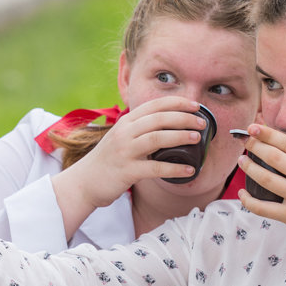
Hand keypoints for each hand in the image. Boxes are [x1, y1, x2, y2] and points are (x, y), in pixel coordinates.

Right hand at [52, 96, 208, 209]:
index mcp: (126, 122)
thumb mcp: (121, 138)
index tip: (196, 105)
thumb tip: (168, 126)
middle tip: (202, 122)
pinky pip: (155, 168)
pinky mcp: (127, 171)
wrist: (83, 182)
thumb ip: (140, 130)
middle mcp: (125, 133)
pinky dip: (175, 168)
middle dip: (184, 118)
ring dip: (180, 136)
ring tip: (197, 139)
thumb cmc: (107, 161)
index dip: (177, 103)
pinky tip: (189, 169)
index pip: (154, 105)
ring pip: (157, 138)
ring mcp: (125, 151)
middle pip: (158, 118)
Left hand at [237, 124, 285, 272]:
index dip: (268, 133)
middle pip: (274, 156)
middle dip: (255, 146)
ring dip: (249, 167)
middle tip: (244, 141)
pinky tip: (243, 194)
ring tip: (242, 161)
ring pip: (265, 177)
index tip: (254, 127)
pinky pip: (263, 207)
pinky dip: (248, 200)